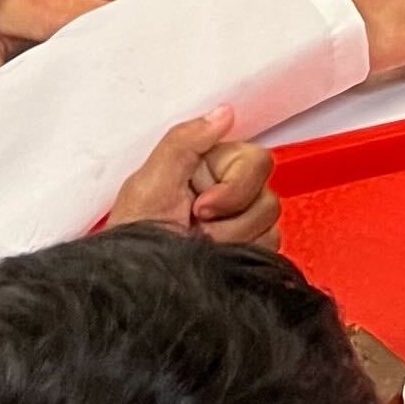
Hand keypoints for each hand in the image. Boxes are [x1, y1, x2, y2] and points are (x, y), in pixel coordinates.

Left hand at [104, 108, 282, 253]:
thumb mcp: (149, 184)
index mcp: (208, 168)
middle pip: (267, 195)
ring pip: (270, 224)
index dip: (234, 187)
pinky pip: (269, 251)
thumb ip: (184, 141)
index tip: (201, 206)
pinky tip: (216, 261)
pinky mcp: (248, 254)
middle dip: (232, 219)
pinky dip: (242, 258)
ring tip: (200, 248)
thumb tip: (222, 113)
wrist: (137, 291)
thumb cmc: (133, 242)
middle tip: (197, 231)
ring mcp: (240, 225)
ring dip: (234, 241)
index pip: (256, 160)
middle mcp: (229, 193)